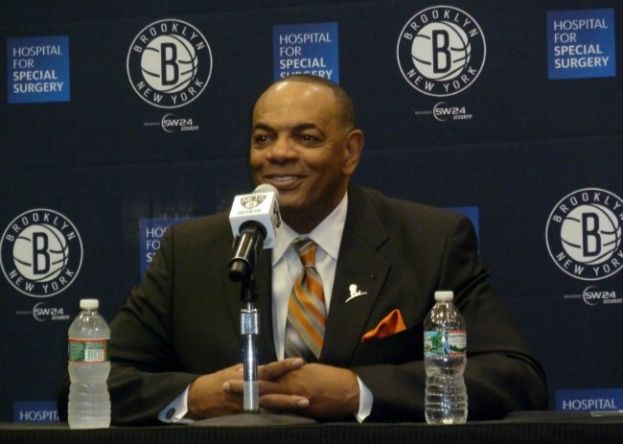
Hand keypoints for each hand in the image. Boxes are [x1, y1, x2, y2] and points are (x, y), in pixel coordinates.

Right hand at [188, 359, 305, 418]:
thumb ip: (251, 369)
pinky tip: (288, 419)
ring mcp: (246, 405)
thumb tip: (266, 366)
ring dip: (286, 408)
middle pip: (272, 392)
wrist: (200, 397)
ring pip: (269, 407)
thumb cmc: (218, 381)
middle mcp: (248, 391)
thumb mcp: (234, 369)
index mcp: (247, 375)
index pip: (269, 370)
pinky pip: (261, 418)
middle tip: (307, 396)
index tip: (299, 362)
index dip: (284, 366)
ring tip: (302, 408)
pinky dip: (274, 418)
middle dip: (290, 395)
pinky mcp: (242, 417)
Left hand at [226, 362, 359, 419]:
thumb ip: (294, 373)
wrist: (348, 389)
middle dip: (243, 384)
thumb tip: (284, 373)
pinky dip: (267, 410)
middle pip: (261, 382)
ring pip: (267, 396)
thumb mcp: (310, 371)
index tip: (236, 371)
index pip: (267, 371)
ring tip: (234, 398)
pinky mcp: (300, 407)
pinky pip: (281, 409)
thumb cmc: (330, 378)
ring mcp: (294, 395)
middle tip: (225, 384)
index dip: (251, 372)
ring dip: (249, 397)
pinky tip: (255, 413)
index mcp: (292, 371)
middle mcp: (290, 381)